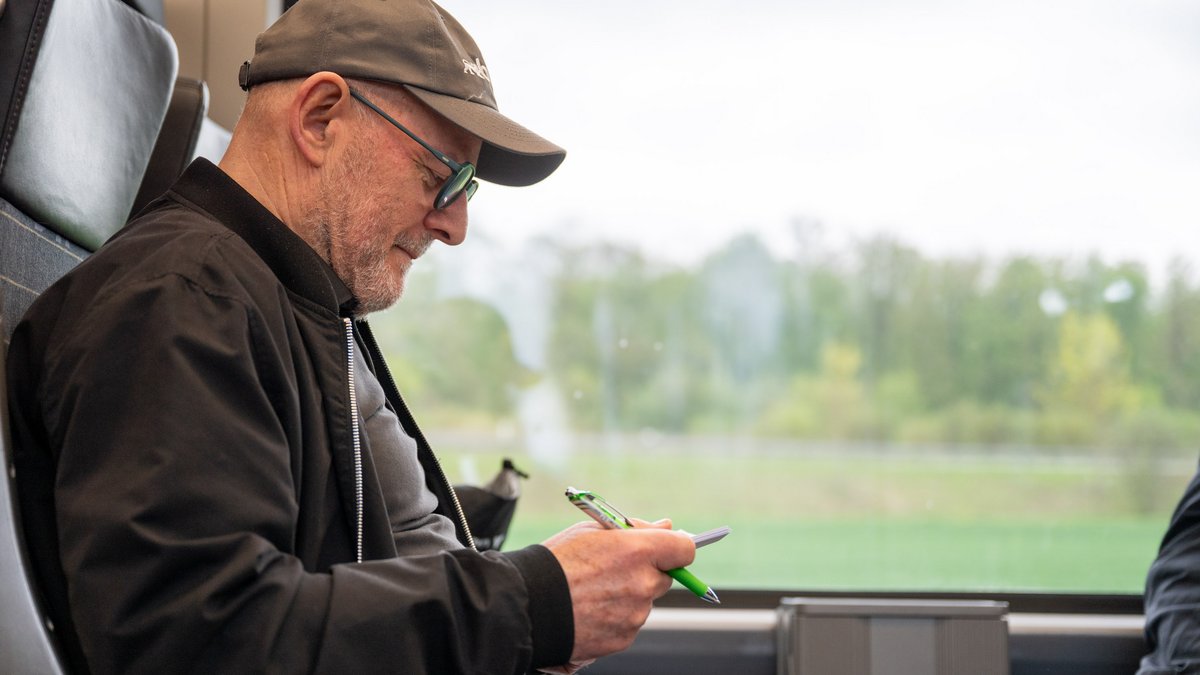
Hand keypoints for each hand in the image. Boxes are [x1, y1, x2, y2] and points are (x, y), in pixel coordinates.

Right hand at [542, 519, 695, 662]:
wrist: (529, 604)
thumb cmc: (557, 562)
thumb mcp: (593, 530)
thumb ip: (636, 529)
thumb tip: (666, 528)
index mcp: (638, 551)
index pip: (685, 550)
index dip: (677, 548)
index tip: (669, 549)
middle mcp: (643, 584)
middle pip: (665, 577)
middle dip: (647, 571)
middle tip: (616, 569)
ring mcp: (635, 614)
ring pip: (645, 602)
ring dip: (629, 595)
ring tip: (593, 591)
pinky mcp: (624, 638)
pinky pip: (630, 623)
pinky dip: (616, 617)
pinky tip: (590, 609)